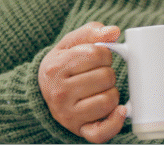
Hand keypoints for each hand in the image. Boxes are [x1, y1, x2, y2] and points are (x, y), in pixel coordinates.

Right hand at [38, 21, 125, 142]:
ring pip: (108, 100)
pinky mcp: (79, 129)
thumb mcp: (71, 43)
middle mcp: (60, 93)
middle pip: (106, 77)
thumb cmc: (64, 63)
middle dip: (108, 72)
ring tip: (101, 90)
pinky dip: (115, 122)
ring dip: (112, 93)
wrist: (43, 92)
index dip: (105, 53)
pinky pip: (101, 133)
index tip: (97, 58)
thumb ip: (92, 31)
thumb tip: (113, 31)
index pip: (97, 54)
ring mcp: (68, 114)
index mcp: (57, 68)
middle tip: (98, 75)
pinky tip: (120, 110)